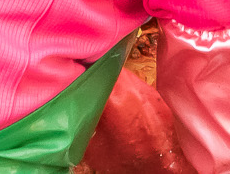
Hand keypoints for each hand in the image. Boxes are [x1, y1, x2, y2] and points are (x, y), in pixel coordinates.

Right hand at [80, 69, 198, 173]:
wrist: (159, 171)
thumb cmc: (125, 163)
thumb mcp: (92, 147)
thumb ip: (80, 122)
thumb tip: (69, 112)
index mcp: (111, 99)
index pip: (90, 71)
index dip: (79, 70)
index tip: (72, 76)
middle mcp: (130, 89)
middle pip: (107, 66)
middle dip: (96, 73)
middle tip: (87, 82)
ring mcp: (147, 91)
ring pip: (123, 73)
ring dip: (112, 79)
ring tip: (104, 93)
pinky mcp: (158, 97)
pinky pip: (137, 85)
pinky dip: (127, 90)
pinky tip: (122, 103)